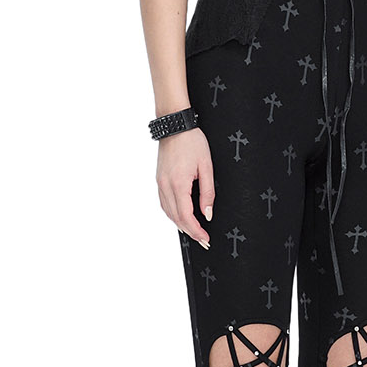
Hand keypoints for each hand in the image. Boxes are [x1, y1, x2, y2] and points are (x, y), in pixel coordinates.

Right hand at [158, 128, 215, 247]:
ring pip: (168, 212)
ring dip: (180, 225)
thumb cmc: (193, 142)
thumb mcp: (207, 167)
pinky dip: (172, 214)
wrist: (175, 125)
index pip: (186, 216)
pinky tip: (181, 217)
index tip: (205, 239)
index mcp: (178, 183)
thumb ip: (207, 193)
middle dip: (190, 232)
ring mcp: (160, 183)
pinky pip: (164, 203)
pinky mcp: (159, 179)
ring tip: (194, 232)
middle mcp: (165, 185)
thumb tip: (207, 214)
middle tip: (203, 241)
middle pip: (175, 218)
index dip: (196, 231)